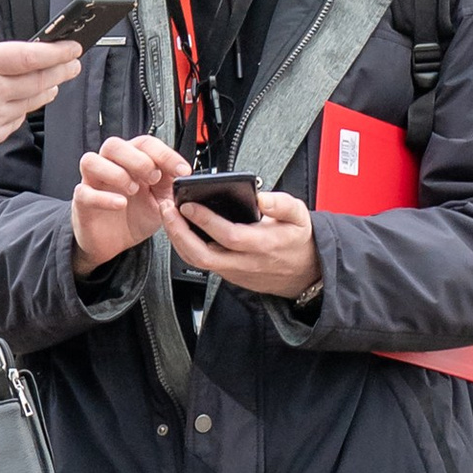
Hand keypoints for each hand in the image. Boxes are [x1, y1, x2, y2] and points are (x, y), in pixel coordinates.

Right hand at [0, 30, 81, 156]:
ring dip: (48, 90)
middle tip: (75, 63)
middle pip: (39, 80)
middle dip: (62, 70)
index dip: (58, 51)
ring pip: (31, 102)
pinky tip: (26, 102)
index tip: (73, 46)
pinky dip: (24, 109)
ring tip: (56, 82)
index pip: (31, 56)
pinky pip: (14, 121)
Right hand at [72, 132, 187, 274]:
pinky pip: (84, 192)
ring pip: (91, 160)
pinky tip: (120, 204)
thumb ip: (170, 186)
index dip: (165, 154)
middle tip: (154, 177)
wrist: (115, 244)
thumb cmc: (134, 217)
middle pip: (114, 145)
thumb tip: (183, 174)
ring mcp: (93, 182)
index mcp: (131, 161)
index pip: (145, 144)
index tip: (183, 170)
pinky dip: (104, 197)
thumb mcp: (161, 201)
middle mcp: (110, 166)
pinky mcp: (82, 202)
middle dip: (137, 159)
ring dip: (116, 172)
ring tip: (133, 189)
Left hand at [161, 182, 323, 304]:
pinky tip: (180, 228)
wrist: (304, 273)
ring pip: (197, 261)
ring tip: (169, 216)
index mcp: (264, 245)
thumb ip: (281, 204)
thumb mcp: (300, 217)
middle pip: (203, 255)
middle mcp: (246, 262)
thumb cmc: (298, 241)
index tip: (189, 204)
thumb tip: (262, 197)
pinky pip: (201, 263)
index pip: (229, 236)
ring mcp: (234, 271)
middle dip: (179, 232)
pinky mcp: (228, 275)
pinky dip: (186, 246)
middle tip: (168, 210)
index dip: (206, 220)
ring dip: (178, 239)